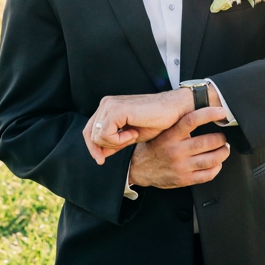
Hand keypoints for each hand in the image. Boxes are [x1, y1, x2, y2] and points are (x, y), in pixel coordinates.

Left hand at [83, 89, 223, 164]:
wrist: (175, 110)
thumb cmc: (157, 121)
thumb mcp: (131, 136)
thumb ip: (114, 142)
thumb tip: (100, 154)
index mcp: (108, 108)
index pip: (89, 130)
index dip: (93, 148)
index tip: (101, 160)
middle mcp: (106, 104)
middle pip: (90, 134)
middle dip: (104, 148)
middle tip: (123, 145)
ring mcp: (109, 105)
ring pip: (97, 136)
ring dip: (115, 143)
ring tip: (132, 136)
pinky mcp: (116, 110)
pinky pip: (106, 134)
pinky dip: (119, 140)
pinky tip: (133, 134)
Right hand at [128, 106, 230, 188]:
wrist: (137, 168)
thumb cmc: (151, 148)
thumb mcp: (160, 132)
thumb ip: (178, 126)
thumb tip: (199, 114)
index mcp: (170, 136)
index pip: (192, 120)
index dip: (209, 114)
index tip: (220, 112)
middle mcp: (176, 151)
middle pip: (209, 141)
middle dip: (221, 138)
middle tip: (221, 137)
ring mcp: (182, 167)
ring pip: (213, 159)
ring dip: (223, 152)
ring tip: (223, 149)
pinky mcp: (185, 179)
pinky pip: (209, 174)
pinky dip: (217, 167)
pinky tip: (215, 163)